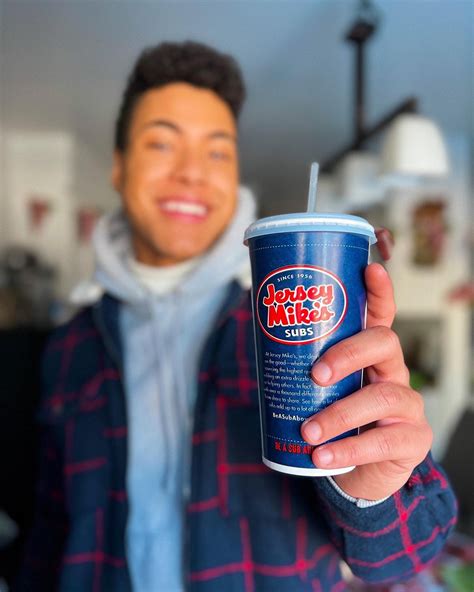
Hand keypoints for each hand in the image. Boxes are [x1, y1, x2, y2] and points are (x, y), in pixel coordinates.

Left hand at [300, 263, 432, 499]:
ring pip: (382, 396)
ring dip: (340, 414)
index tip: (369, 268)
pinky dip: (348, 451)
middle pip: (384, 343)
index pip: (380, 315)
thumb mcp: (319, 389)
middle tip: (315, 375)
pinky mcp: (411, 439)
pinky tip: (322, 459)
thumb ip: (300, 364)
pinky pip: (384, 442)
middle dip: (348, 354)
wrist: (356, 472)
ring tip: (309, 433)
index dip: (378, 291)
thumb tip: (257, 327)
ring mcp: (407, 405)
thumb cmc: (332, 418)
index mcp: (369, 354)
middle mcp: (393, 371)